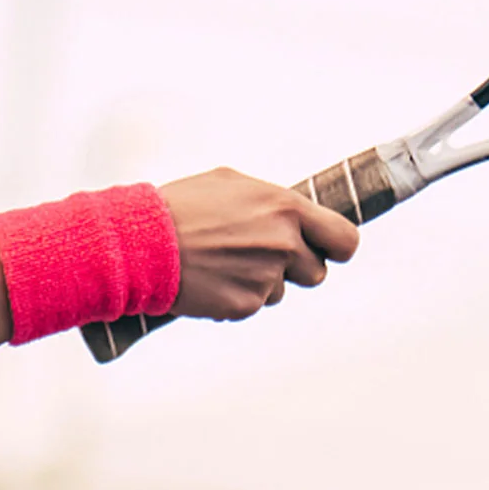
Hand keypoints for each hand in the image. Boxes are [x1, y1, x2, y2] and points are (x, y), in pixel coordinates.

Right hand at [158, 168, 358, 320]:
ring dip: (263, 281)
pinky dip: (237, 295)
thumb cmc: (184, 205)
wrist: (143, 242)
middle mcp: (284, 245)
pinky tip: (211, 278)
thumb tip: (293, 215)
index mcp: (287, 209)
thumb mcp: (234, 184)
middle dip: (295, 268)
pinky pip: (253, 304)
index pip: (345, 240)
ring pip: (282, 291)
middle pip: (316, 273)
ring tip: (225, 261)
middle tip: (262, 255)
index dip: (339, 248)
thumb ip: (274, 201)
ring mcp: (266, 278)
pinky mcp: (244, 305)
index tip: (329, 250)